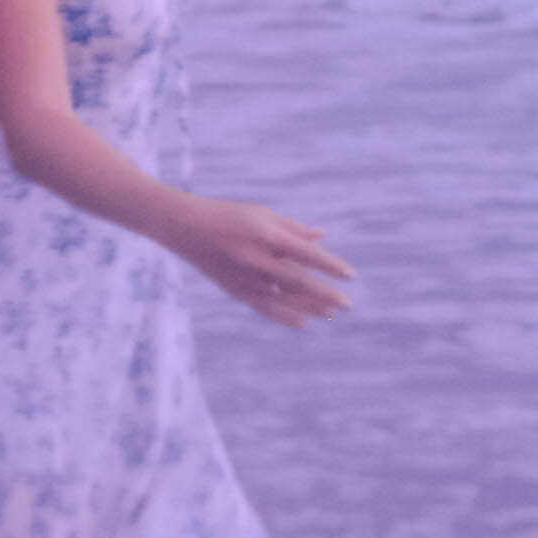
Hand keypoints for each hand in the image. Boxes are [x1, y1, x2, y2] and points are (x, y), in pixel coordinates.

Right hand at [181, 194, 352, 329]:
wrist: (187, 227)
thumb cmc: (231, 215)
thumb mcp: (263, 215)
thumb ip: (293, 228)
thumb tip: (322, 237)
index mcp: (266, 234)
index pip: (307, 254)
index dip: (330, 265)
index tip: (350, 276)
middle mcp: (256, 258)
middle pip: (298, 280)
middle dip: (324, 293)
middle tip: (347, 304)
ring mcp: (244, 277)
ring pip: (283, 298)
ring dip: (309, 307)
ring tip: (331, 314)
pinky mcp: (235, 289)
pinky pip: (264, 307)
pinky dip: (285, 316)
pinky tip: (304, 322)